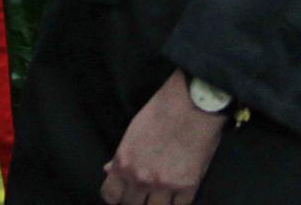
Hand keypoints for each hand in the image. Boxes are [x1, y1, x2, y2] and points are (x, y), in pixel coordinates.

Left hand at [100, 70, 225, 204]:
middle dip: (135, 201)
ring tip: (159, 194)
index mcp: (124, 162)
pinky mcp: (187, 186)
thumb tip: (109, 170)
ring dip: (156, 203)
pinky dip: (177, 202)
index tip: (121, 195)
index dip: (115, 197)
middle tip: (142, 194)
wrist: (190, 105)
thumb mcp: (132, 131)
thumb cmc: (160, 113)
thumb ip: (120, 157)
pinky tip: (176, 194)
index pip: (110, 196)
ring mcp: (164, 184)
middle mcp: (141, 177)